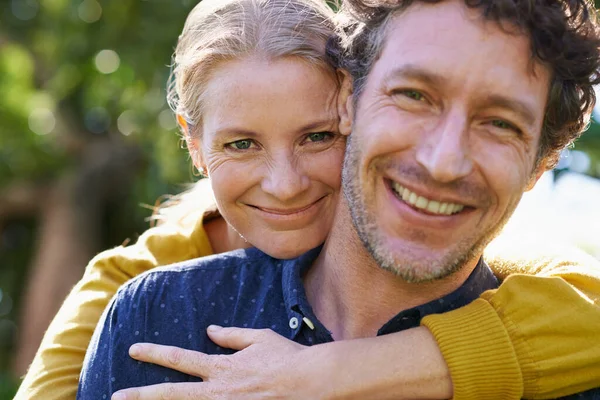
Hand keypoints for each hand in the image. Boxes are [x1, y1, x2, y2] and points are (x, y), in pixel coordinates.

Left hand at [112, 325, 330, 399]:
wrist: (310, 382)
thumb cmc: (286, 357)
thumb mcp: (258, 338)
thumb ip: (230, 335)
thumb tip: (210, 330)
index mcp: (220, 367)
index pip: (179, 358)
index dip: (154, 353)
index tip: (133, 350)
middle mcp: (217, 391)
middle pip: (172, 394)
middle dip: (142, 396)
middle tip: (116, 398)